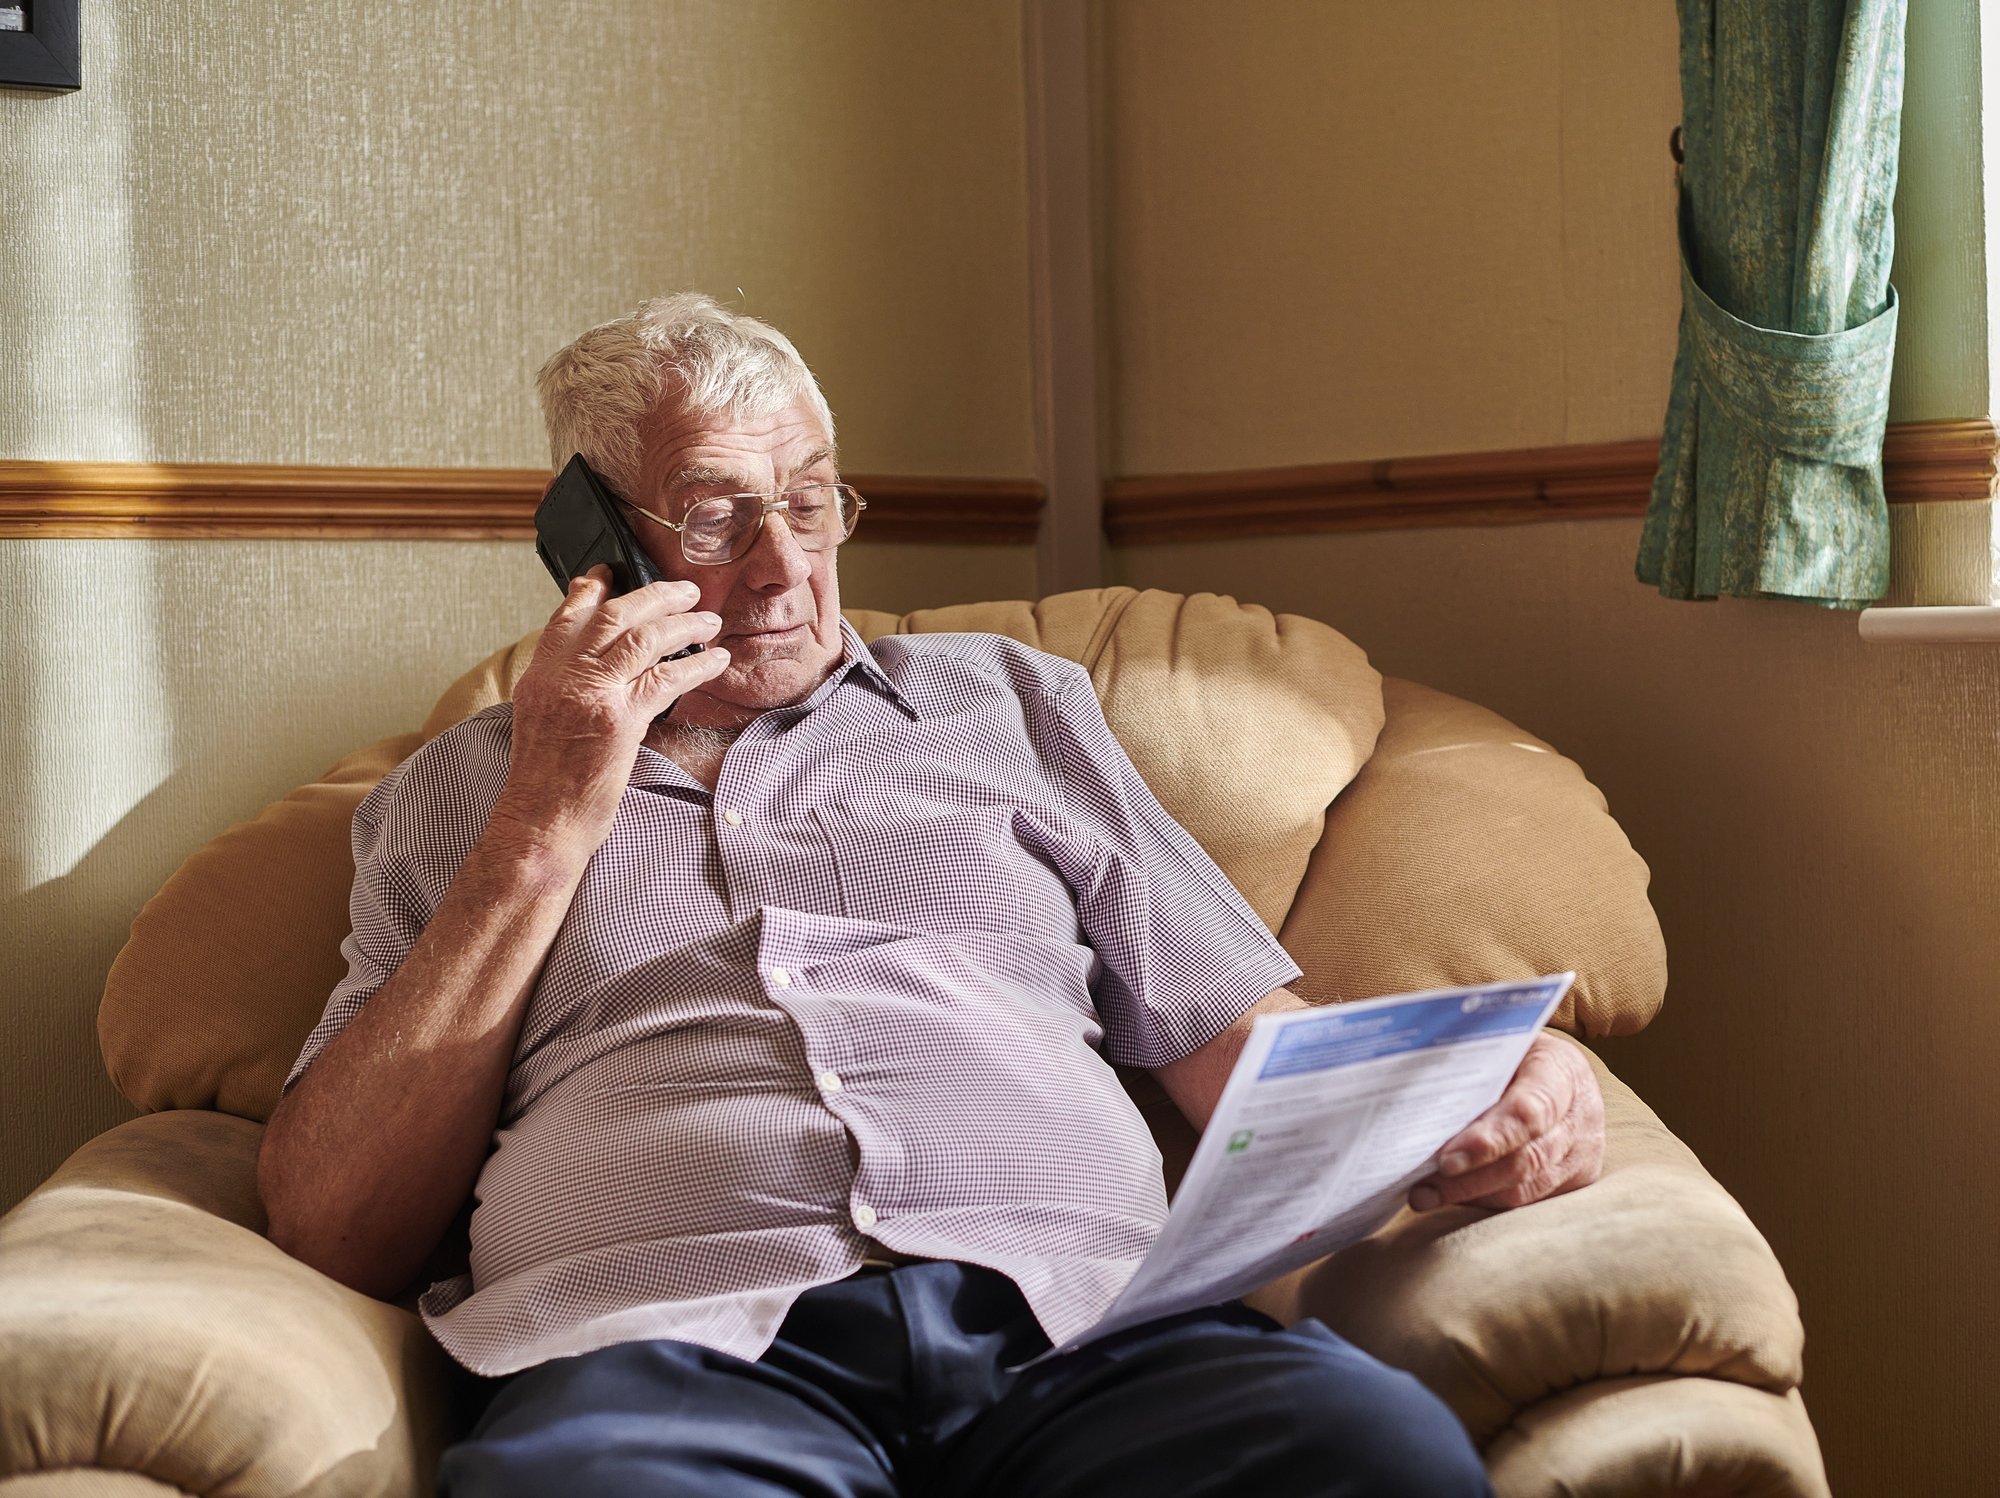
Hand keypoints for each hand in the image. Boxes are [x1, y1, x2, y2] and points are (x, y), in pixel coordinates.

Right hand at [492, 567, 727, 853]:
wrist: (541, 822)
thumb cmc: (544, 782)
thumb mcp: (540, 719)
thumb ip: (562, 685)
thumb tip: (592, 661)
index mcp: (540, 674)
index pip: (568, 615)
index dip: (595, 589)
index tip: (613, 573)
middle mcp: (562, 676)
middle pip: (613, 615)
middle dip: (654, 595)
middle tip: (683, 588)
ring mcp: (591, 694)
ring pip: (644, 638)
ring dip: (683, 622)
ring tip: (708, 619)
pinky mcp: (620, 720)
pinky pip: (666, 678)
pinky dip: (696, 665)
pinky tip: (716, 660)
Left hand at [1408, 1030, 1604, 1212]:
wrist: (1560, 1065)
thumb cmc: (1517, 1050)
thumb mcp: (1500, 1040)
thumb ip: (1471, 1063)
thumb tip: (1413, 1091)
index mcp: (1562, 1071)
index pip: (1528, 1113)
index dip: (1488, 1141)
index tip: (1446, 1160)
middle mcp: (1580, 1116)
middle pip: (1527, 1159)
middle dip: (1471, 1178)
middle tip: (1424, 1188)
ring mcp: (1583, 1152)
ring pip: (1527, 1189)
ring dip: (1472, 1195)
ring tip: (1425, 1195)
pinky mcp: (1576, 1178)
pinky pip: (1529, 1200)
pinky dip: (1486, 1199)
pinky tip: (1452, 1194)